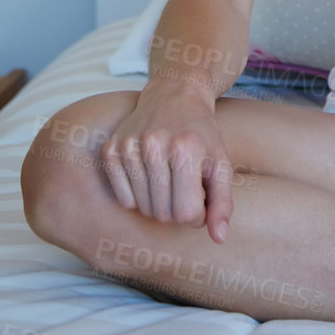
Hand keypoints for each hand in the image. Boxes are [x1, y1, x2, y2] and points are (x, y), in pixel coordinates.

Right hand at [100, 79, 234, 243]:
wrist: (175, 95)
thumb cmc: (202, 134)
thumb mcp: (221, 163)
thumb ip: (223, 203)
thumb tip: (219, 239)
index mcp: (186, 148)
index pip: (187, 213)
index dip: (197, 213)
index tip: (200, 196)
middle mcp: (154, 145)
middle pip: (163, 214)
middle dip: (177, 209)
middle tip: (184, 186)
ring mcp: (129, 146)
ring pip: (142, 209)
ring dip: (157, 203)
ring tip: (168, 179)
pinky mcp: (111, 149)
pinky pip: (122, 198)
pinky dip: (136, 196)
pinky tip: (148, 174)